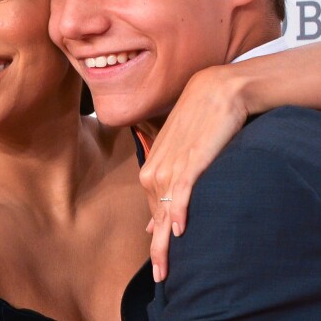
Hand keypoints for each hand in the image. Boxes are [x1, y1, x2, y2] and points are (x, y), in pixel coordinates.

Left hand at [139, 65, 247, 281]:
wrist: (217, 91)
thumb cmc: (199, 120)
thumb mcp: (181, 150)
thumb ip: (172, 175)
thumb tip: (166, 203)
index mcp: (154, 165)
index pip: (152, 207)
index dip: (154, 234)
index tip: (157, 259)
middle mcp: (157, 168)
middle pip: (155, 215)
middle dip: (157, 248)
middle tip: (161, 277)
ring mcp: (173, 164)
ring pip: (164, 210)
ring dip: (164, 241)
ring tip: (166, 269)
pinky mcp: (191, 159)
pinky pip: (182, 190)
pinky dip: (179, 209)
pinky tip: (179, 230)